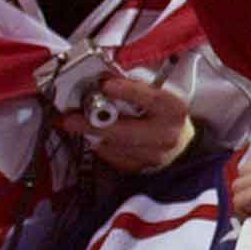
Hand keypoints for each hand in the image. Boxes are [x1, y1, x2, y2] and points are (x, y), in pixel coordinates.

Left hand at [60, 75, 196, 173]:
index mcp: (173, 110)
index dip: (128, 91)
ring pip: (115, 146)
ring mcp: (153, 155)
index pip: (152, 99)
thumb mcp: (157, 94)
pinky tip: (97, 136)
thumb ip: (134, 87)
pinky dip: (101, 145)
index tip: (106, 85)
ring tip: (79, 124)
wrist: (179, 145)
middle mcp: (166, 134)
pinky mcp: (140, 168)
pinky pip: (113, 157)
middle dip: (94, 124)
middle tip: (71, 119)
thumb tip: (104, 81)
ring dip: (94, 134)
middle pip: (126, 131)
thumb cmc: (164, 114)